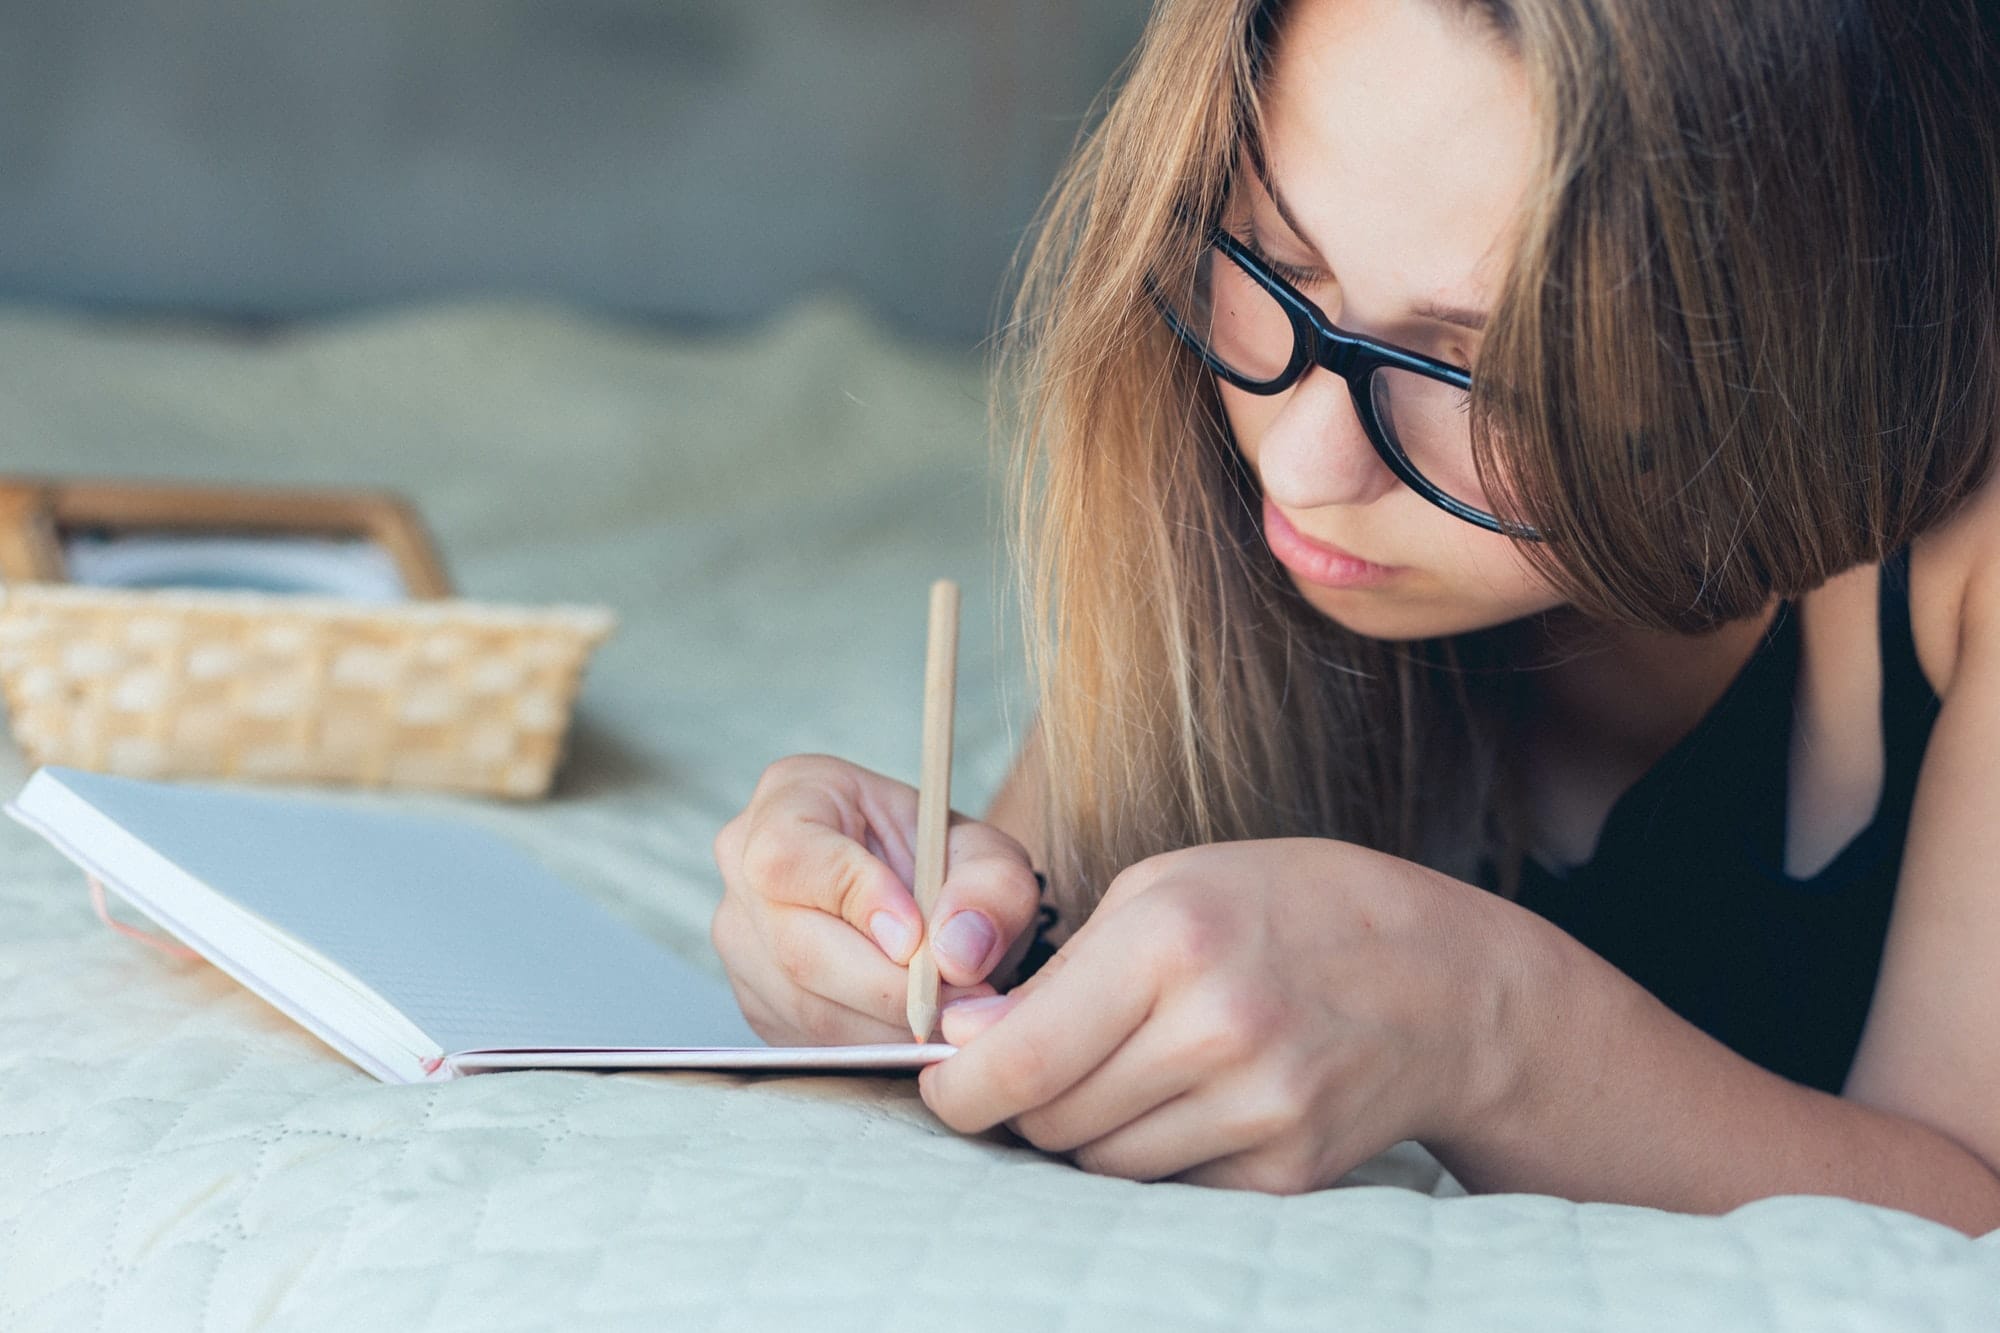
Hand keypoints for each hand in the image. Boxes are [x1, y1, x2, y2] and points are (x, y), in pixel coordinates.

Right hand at [712, 754, 1043, 1044]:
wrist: (930, 904)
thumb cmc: (946, 863)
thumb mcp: (988, 856)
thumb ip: (989, 890)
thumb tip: (956, 955)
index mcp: (792, 795)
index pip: (790, 855)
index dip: (856, 901)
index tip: (919, 938)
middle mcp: (744, 864)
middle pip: (796, 946)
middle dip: (889, 986)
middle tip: (962, 999)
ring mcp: (741, 938)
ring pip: (806, 1005)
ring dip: (888, 1025)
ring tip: (950, 1014)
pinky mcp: (757, 1001)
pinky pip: (809, 1040)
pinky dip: (872, 1045)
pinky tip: (913, 1026)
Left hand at [917, 838, 1533, 1192]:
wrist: (1442, 980)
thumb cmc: (1286, 911)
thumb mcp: (1169, 886)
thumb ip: (1062, 969)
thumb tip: (968, 1042)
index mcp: (1170, 940)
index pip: (1020, 1060)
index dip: (958, 1089)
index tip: (946, 1087)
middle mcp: (1215, 1029)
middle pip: (1052, 1122)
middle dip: (1024, 1105)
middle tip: (1045, 1069)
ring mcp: (1259, 1108)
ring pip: (1103, 1166)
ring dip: (1091, 1133)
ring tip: (1134, 1073)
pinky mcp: (1287, 1170)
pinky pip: (1171, 1188)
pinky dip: (1160, 1156)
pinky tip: (1198, 1100)